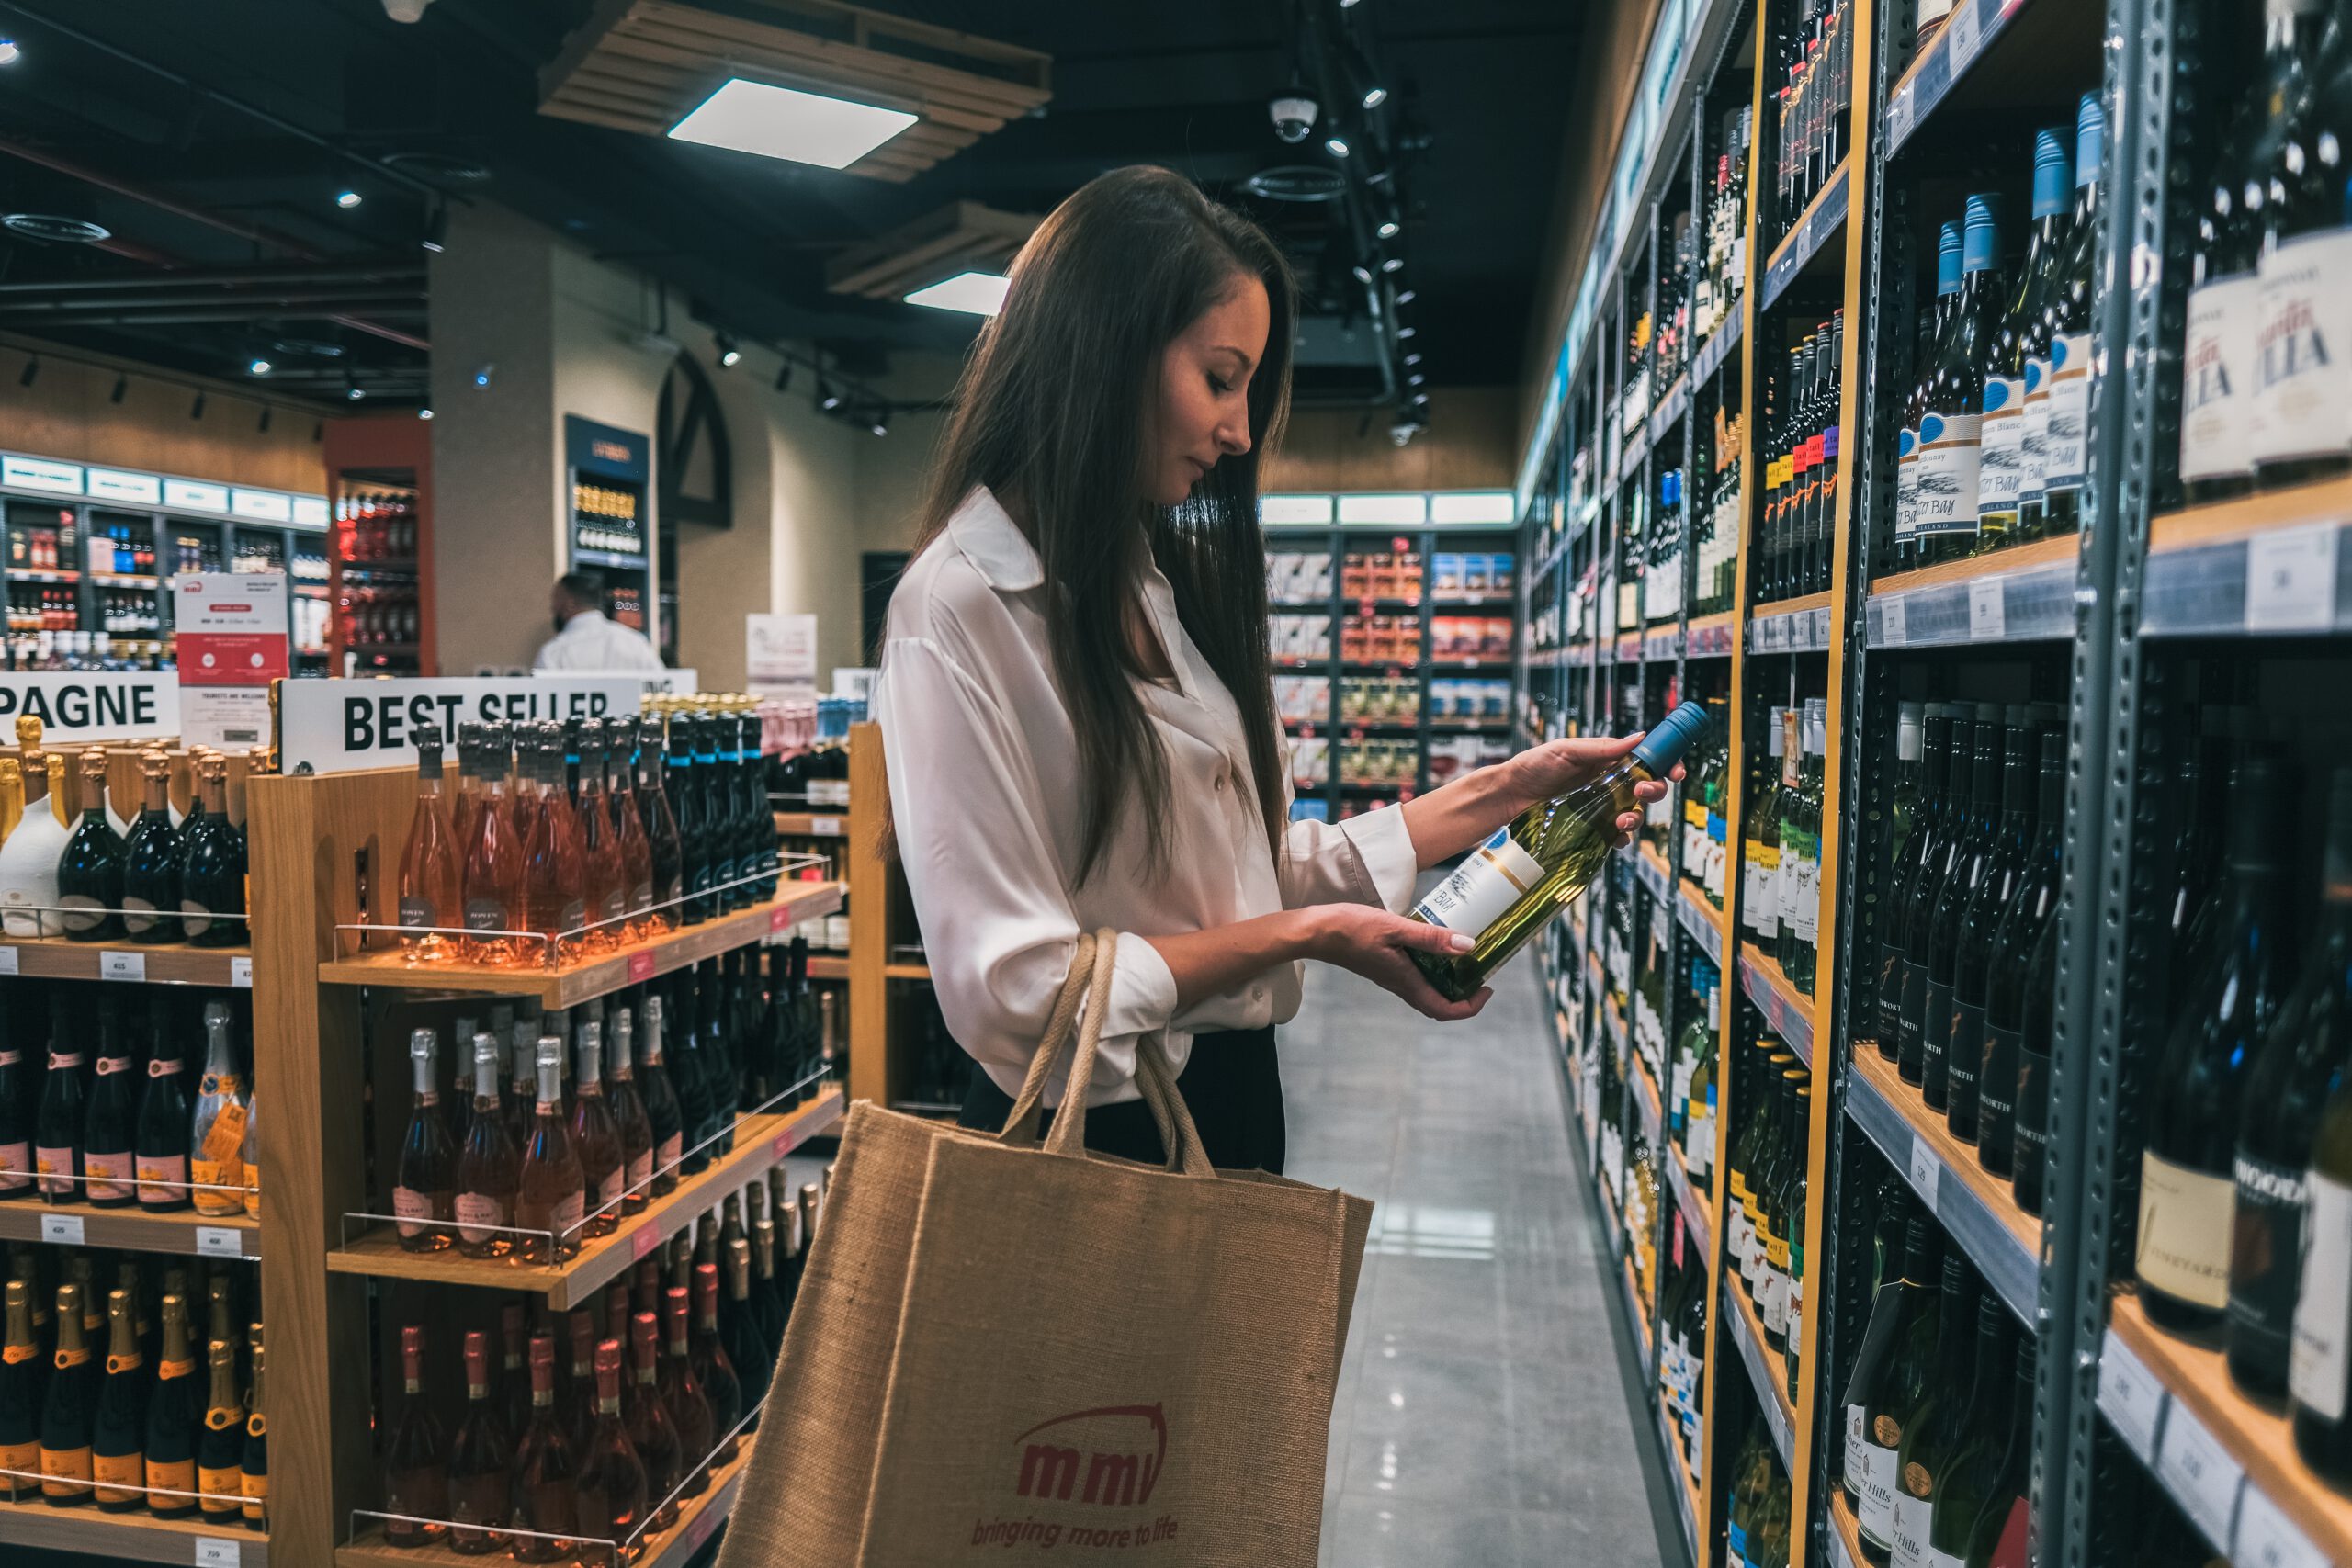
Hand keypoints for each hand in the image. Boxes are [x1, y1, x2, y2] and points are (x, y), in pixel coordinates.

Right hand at [1299, 904, 1492, 1022]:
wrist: (1316, 931)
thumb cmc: (1351, 929)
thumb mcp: (1395, 928)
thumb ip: (1431, 938)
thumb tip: (1468, 947)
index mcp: (1405, 981)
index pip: (1444, 1010)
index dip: (1471, 1007)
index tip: (1487, 988)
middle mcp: (1400, 985)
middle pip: (1438, 1006)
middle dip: (1465, 998)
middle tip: (1481, 975)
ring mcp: (1392, 977)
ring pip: (1427, 992)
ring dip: (1450, 984)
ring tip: (1465, 959)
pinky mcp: (1385, 966)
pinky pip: (1416, 977)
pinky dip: (1434, 970)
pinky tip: (1436, 947)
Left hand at [1507, 733, 1682, 845]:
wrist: (1509, 796)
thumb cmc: (1534, 767)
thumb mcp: (1566, 750)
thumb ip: (1602, 747)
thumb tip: (1639, 737)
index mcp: (1608, 761)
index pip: (1646, 761)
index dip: (1666, 765)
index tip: (1676, 771)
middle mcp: (1609, 784)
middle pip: (1648, 789)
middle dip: (1655, 791)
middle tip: (1643, 792)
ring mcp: (1602, 808)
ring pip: (1635, 815)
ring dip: (1637, 818)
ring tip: (1623, 820)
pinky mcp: (1591, 830)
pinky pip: (1616, 837)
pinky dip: (1621, 838)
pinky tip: (1615, 836)